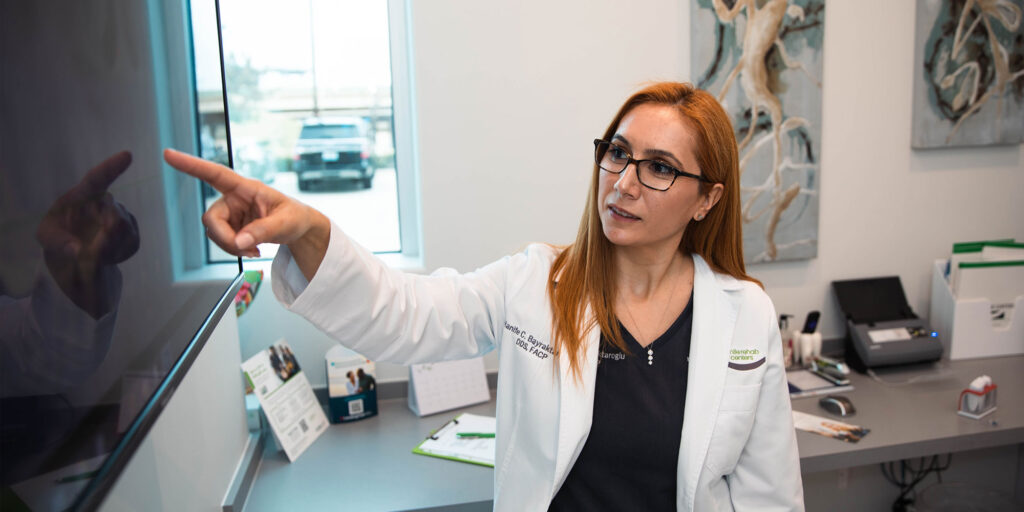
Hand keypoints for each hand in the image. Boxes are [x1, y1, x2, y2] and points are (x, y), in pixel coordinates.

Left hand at [36, 151, 139, 316]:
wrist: (74, 256)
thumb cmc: (58, 237)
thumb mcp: (47, 238)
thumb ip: (58, 241)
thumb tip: (78, 250)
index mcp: (82, 195)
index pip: (97, 178)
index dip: (112, 167)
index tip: (127, 155)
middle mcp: (105, 202)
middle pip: (115, 212)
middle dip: (105, 234)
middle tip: (90, 251)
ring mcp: (122, 216)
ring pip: (125, 229)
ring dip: (108, 247)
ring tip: (91, 254)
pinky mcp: (132, 234)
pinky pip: (131, 243)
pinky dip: (117, 254)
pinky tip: (106, 256)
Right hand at [163, 149, 329, 278]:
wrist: (298, 229)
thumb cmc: (294, 217)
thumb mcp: (284, 223)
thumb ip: (262, 231)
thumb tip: (239, 242)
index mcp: (246, 188)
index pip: (216, 173)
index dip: (191, 165)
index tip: (169, 154)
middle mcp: (233, 198)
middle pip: (211, 218)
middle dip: (225, 238)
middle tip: (245, 249)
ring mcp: (231, 214)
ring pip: (214, 233)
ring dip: (231, 246)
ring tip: (254, 249)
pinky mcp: (231, 227)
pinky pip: (222, 241)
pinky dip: (234, 250)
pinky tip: (250, 250)